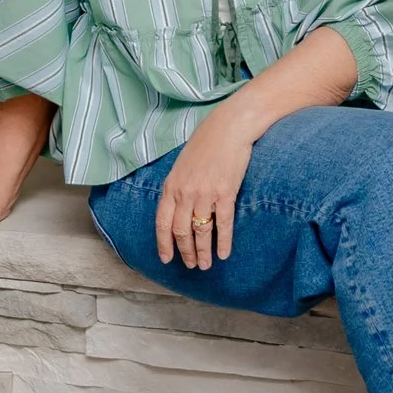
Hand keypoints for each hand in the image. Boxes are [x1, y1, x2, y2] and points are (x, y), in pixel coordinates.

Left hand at [157, 108, 254, 270]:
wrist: (229, 127)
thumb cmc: (207, 142)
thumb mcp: (182, 163)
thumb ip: (178, 185)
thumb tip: (176, 206)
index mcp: (172, 186)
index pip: (162, 222)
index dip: (163, 243)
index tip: (167, 258)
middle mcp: (185, 193)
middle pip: (181, 231)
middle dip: (185, 251)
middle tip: (190, 265)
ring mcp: (205, 194)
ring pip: (201, 231)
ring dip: (202, 252)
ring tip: (204, 265)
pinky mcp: (225, 193)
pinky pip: (223, 224)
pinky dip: (223, 242)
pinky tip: (224, 254)